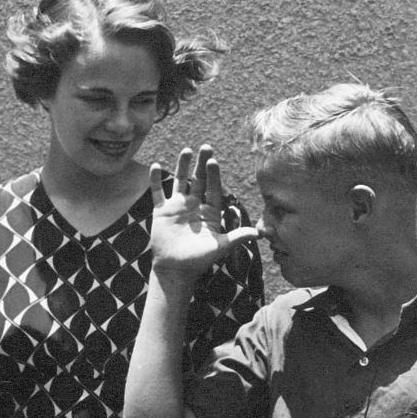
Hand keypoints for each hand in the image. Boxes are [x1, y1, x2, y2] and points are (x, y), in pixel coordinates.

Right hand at [149, 146, 258, 277]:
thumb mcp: (220, 247)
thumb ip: (238, 236)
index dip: (213, 175)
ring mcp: (177, 207)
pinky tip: (155, 166)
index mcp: (209, 212)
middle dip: (202, 164)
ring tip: (186, 150)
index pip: (213, 188)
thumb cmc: (199, 260)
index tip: (213, 161)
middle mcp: (194, 206)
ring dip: (182, 166)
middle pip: (199, 180)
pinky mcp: (161, 212)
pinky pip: (158, 193)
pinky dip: (155, 180)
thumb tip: (261, 233)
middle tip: (206, 147)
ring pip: (180, 182)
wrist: (176, 270)